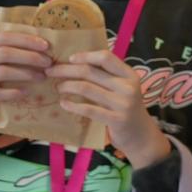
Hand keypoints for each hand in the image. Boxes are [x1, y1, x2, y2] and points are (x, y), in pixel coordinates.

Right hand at [0, 32, 52, 133]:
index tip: (46, 46)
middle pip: (3, 54)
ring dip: (26, 74)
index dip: (26, 41)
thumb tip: (43, 45)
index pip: (3, 38)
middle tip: (48, 63)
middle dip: (29, 57)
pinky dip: (13, 92)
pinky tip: (26, 92)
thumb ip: (9, 49)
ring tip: (42, 77)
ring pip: (1, 72)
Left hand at [48, 50, 169, 167]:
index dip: (85, 56)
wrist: (140, 135)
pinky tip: (63, 103)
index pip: (106, 57)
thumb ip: (107, 76)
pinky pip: (88, 109)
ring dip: (66, 86)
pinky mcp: (116, 119)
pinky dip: (72, 105)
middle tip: (50, 71)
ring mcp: (123, 104)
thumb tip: (75, 62)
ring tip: (58, 87)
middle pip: (90, 71)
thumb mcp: (122, 88)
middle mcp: (128, 87)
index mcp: (129, 75)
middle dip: (66, 69)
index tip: (70, 58)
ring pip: (86, 88)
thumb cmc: (126, 108)